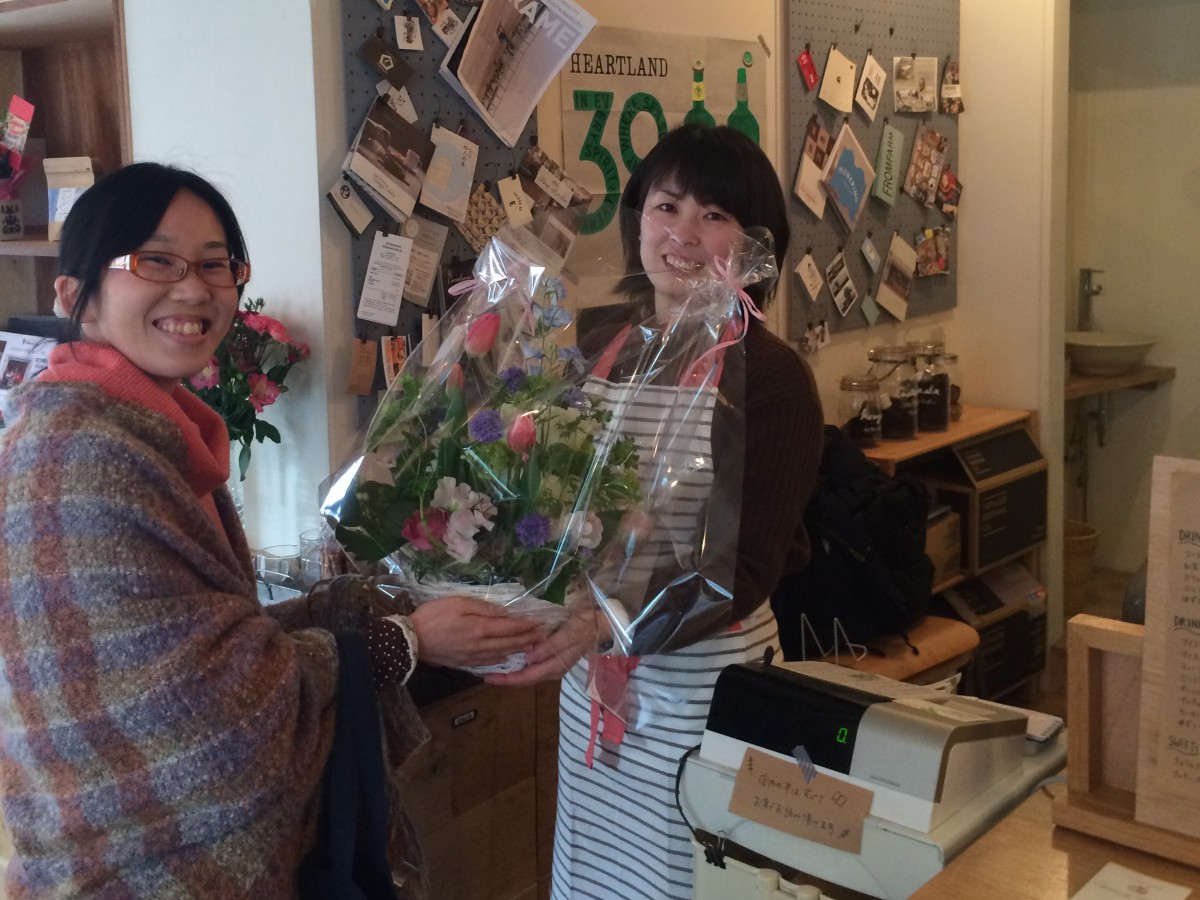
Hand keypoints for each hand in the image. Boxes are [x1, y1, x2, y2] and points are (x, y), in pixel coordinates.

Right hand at [409, 595, 542, 668]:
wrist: (411, 640)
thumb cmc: (433, 616)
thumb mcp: (458, 603)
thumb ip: (483, 607)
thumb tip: (504, 612)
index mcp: (480, 629)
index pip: (510, 627)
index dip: (526, 626)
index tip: (540, 623)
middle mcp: (481, 645)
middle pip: (509, 642)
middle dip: (527, 638)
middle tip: (541, 636)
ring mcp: (473, 656)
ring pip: (501, 654)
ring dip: (517, 650)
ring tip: (530, 646)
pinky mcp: (464, 662)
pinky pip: (488, 661)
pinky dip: (501, 658)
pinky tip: (506, 657)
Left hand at [484, 606, 601, 686]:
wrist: (599, 623)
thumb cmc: (583, 628)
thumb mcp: (567, 635)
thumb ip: (548, 648)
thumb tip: (528, 659)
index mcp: (554, 667)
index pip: (525, 678)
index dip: (506, 679)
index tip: (488, 677)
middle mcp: (551, 670)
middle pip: (524, 678)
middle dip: (504, 677)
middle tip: (484, 671)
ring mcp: (552, 664)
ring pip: (527, 672)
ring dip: (510, 670)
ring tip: (492, 664)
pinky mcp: (552, 657)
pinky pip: (532, 664)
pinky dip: (518, 661)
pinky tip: (509, 654)